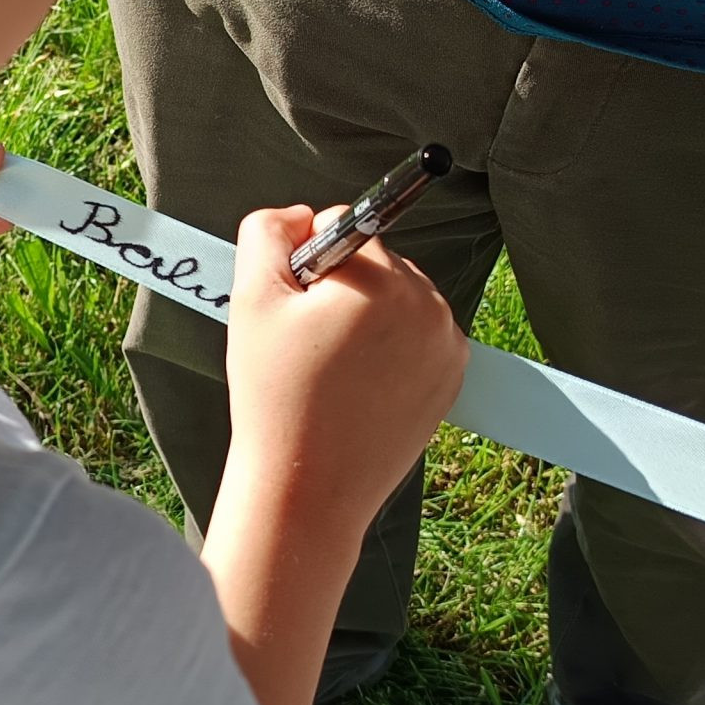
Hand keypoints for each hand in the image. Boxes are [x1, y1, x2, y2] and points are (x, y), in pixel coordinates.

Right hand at [222, 205, 468, 538]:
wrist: (308, 488)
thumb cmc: (275, 395)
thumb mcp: (251, 299)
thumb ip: (268, 231)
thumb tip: (303, 215)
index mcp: (382, 278)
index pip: (344, 225)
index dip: (308, 264)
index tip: (297, 311)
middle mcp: (428, 304)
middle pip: (375, 262)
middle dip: (341, 290)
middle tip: (309, 347)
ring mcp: (447, 344)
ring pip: (396, 298)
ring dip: (367, 318)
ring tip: (333, 371)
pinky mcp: (452, 378)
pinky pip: (416, 336)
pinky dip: (389, 350)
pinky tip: (360, 386)